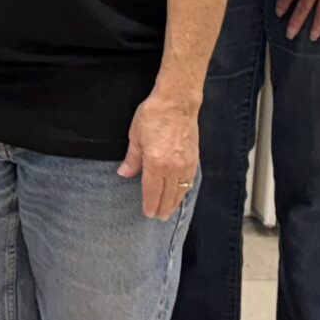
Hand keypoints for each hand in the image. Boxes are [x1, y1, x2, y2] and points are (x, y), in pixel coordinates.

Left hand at [118, 90, 198, 220]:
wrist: (177, 102)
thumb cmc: (153, 116)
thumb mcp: (135, 136)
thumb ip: (132, 159)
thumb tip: (124, 174)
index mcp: (156, 164)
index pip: (152, 191)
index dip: (150, 204)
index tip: (148, 213)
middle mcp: (173, 167)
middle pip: (169, 195)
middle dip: (163, 208)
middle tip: (159, 217)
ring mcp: (186, 163)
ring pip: (182, 190)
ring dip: (175, 202)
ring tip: (170, 211)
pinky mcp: (194, 158)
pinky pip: (190, 180)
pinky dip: (185, 190)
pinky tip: (182, 193)